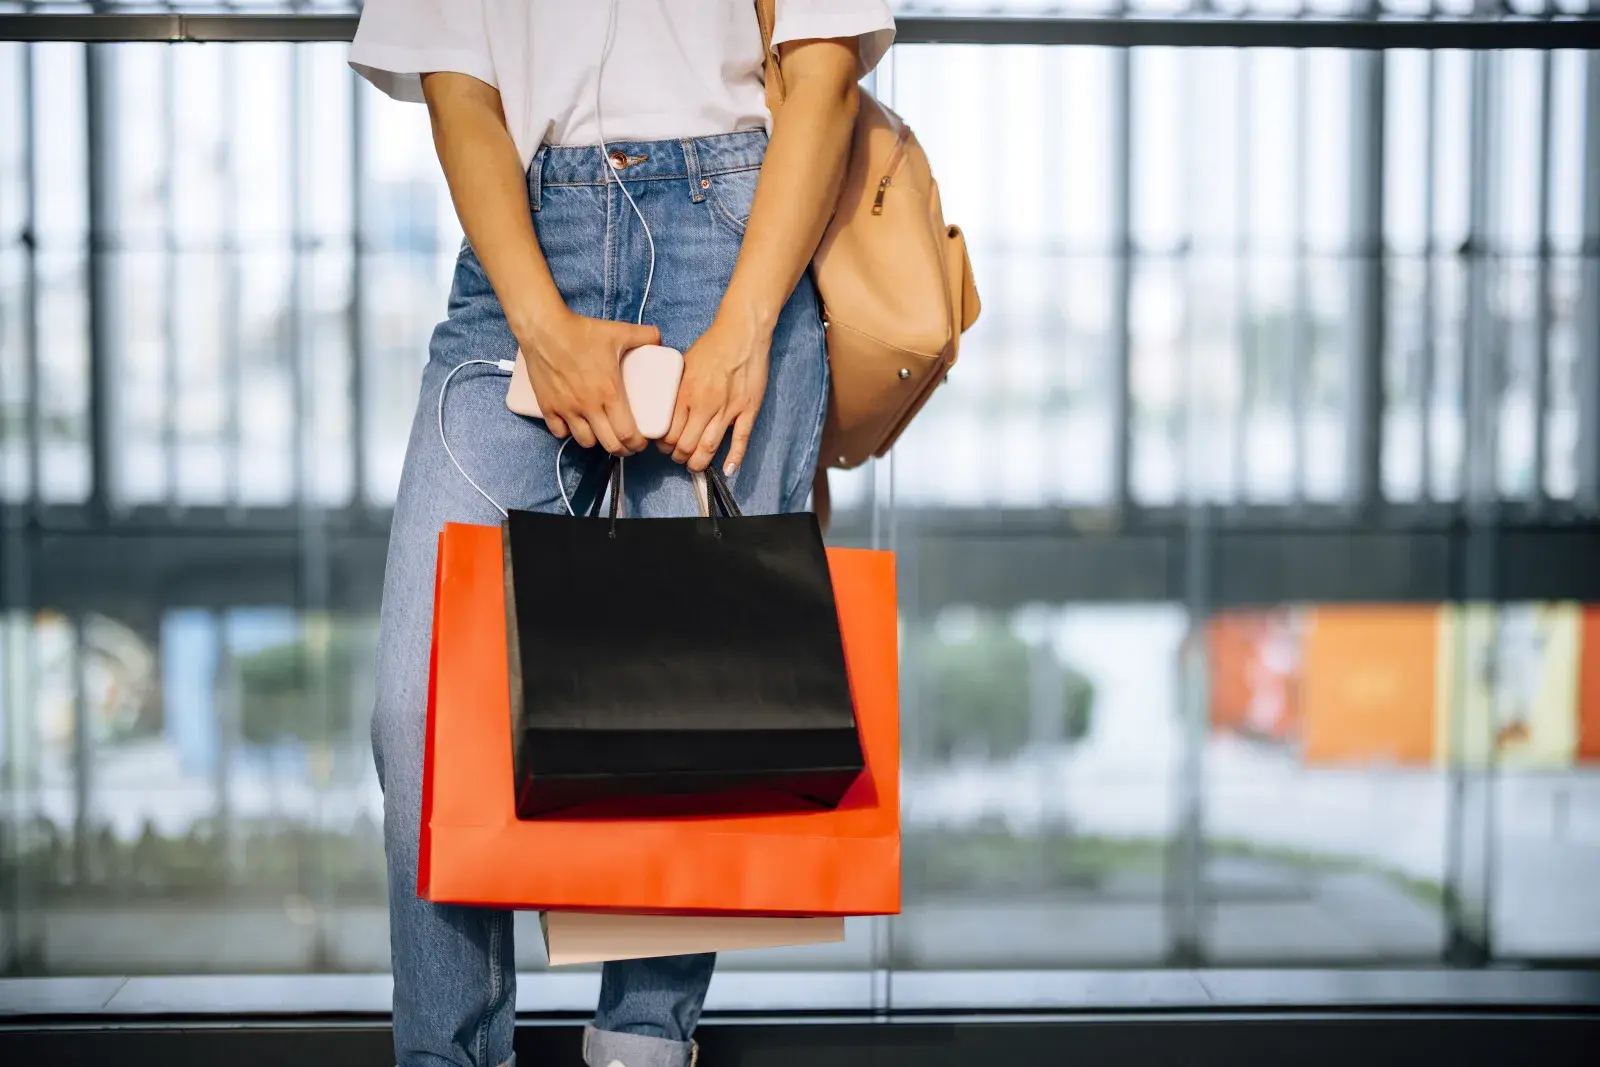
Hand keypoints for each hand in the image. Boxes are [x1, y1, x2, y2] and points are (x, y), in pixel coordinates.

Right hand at [520, 312, 658, 454]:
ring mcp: (566, 409)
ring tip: (601, 432)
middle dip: (622, 449)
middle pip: (609, 445)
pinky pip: (559, 431)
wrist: (545, 329)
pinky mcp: (547, 407)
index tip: (641, 442)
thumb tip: (659, 339)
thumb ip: (644, 336)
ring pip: (584, 441)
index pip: (627, 434)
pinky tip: (574, 424)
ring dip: (596, 441)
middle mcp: (588, 406)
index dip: (637, 444)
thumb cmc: (581, 332)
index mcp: (609, 392)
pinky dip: (568, 432)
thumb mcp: (619, 332)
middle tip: (626, 443)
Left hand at [663, 311, 770, 474]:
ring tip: (695, 465)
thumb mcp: (683, 364)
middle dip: (679, 457)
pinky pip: (740, 440)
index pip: (669, 433)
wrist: (742, 333)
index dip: (664, 446)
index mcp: (686, 394)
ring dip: (699, 462)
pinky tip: (727, 470)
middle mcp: (704, 405)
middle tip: (679, 457)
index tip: (665, 446)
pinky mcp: (748, 410)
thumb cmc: (712, 346)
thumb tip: (664, 405)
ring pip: (709, 448)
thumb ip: (675, 388)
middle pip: (686, 445)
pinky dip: (734, 459)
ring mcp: (728, 409)